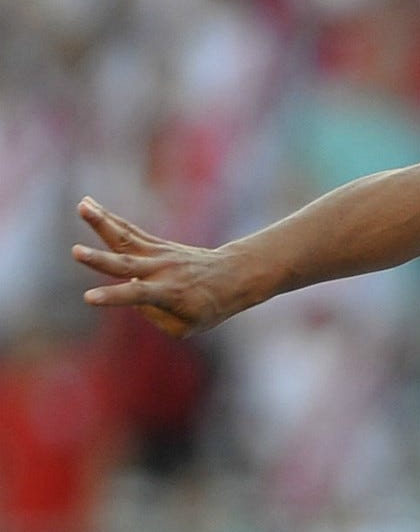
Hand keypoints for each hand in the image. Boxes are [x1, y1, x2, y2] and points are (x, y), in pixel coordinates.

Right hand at [71, 197, 256, 336]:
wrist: (233, 277)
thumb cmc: (208, 307)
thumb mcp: (186, 326)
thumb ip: (155, 317)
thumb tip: (132, 290)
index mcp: (169, 293)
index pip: (137, 296)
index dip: (113, 297)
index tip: (88, 298)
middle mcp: (161, 271)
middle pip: (126, 263)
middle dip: (99, 260)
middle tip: (74, 252)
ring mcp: (159, 255)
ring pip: (126, 238)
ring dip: (101, 222)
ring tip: (81, 205)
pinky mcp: (157, 245)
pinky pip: (129, 231)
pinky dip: (109, 219)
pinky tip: (88, 205)